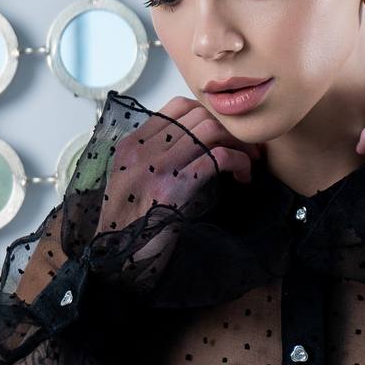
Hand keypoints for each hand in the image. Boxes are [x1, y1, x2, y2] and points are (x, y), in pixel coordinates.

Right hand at [95, 95, 259, 237]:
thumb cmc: (129, 226)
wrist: (118, 257)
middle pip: (198, 115)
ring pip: (210, 130)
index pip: (177, 107)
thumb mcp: (130, 183)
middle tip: (245, 149)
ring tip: (247, 162)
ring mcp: (158, 167)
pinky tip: (243, 177)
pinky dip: (238, 162)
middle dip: (229, 129)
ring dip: (237, 143)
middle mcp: (144, 150)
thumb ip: (151, 159)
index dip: (208, 116)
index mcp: (132, 145)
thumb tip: (188, 146)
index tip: (222, 134)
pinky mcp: (175, 187)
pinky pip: (218, 157)